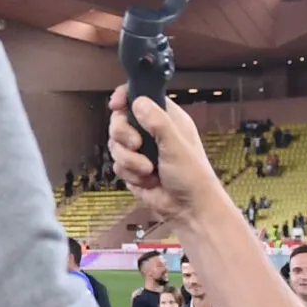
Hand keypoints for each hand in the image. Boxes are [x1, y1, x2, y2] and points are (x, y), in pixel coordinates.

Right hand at [105, 85, 217, 225]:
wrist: (187, 208)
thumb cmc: (192, 175)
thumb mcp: (176, 145)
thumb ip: (157, 122)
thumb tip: (138, 101)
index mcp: (167, 119)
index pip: (141, 97)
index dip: (126, 98)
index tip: (116, 105)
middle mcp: (152, 132)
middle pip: (120, 121)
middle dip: (123, 135)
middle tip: (136, 145)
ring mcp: (140, 151)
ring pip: (115, 145)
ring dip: (129, 160)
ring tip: (147, 170)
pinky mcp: (132, 168)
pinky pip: (117, 164)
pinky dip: (129, 174)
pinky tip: (146, 180)